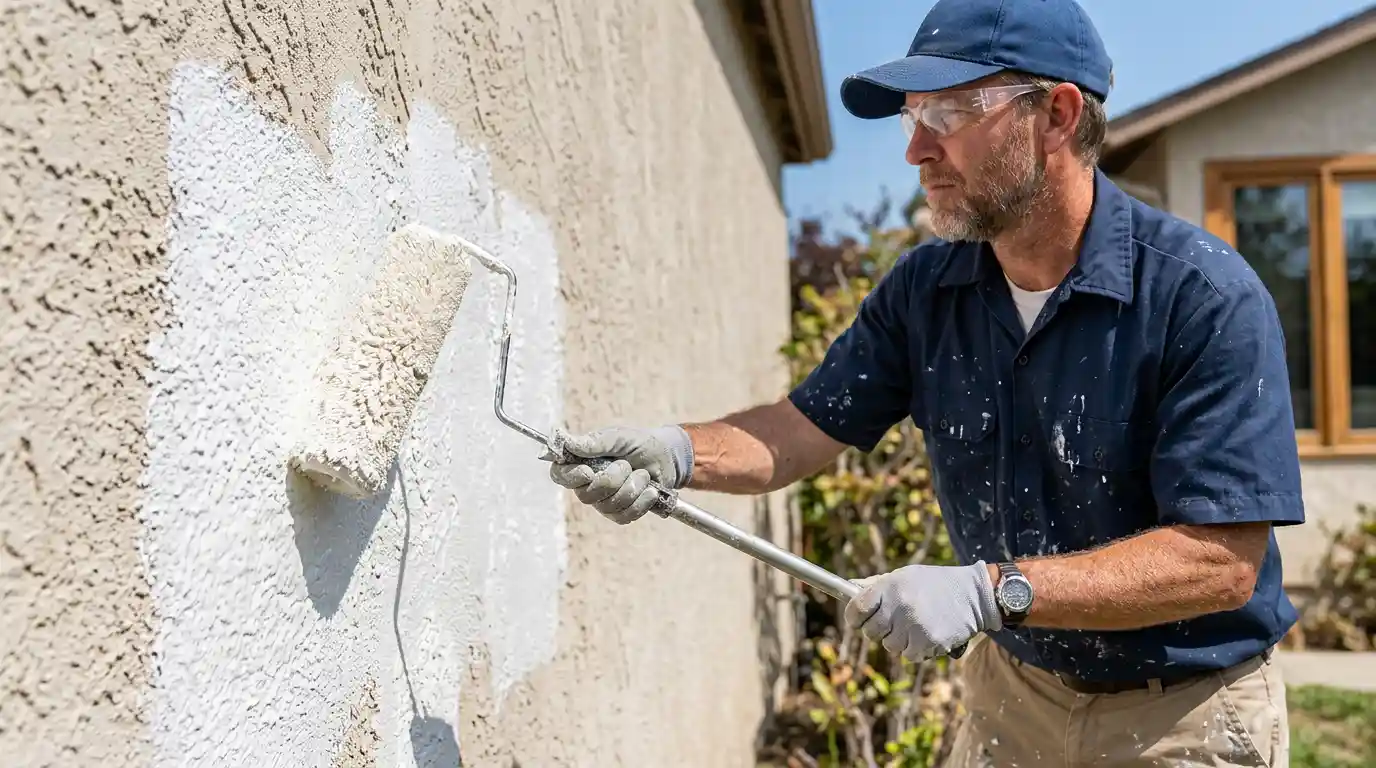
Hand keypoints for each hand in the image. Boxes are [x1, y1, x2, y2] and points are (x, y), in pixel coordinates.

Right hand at [547, 425, 693, 523]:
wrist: (665, 458)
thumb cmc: (637, 444)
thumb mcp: (618, 437)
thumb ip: (595, 442)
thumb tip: (567, 442)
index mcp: (580, 463)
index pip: (560, 475)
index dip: (570, 477)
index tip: (588, 471)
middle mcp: (587, 485)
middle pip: (586, 495)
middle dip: (612, 480)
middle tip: (626, 464)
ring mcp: (603, 502)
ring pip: (608, 506)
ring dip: (631, 488)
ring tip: (643, 475)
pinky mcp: (620, 514)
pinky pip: (624, 516)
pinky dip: (641, 502)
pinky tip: (650, 491)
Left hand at [844, 561, 1001, 661]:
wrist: (974, 595)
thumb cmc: (936, 583)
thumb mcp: (905, 575)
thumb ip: (876, 584)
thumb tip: (849, 586)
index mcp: (890, 586)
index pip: (856, 608)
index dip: (853, 617)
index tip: (857, 620)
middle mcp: (899, 605)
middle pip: (870, 631)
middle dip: (878, 630)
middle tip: (893, 623)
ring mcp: (913, 625)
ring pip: (890, 646)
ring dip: (899, 640)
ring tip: (916, 625)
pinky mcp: (928, 642)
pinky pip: (909, 655)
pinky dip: (916, 649)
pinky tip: (928, 634)